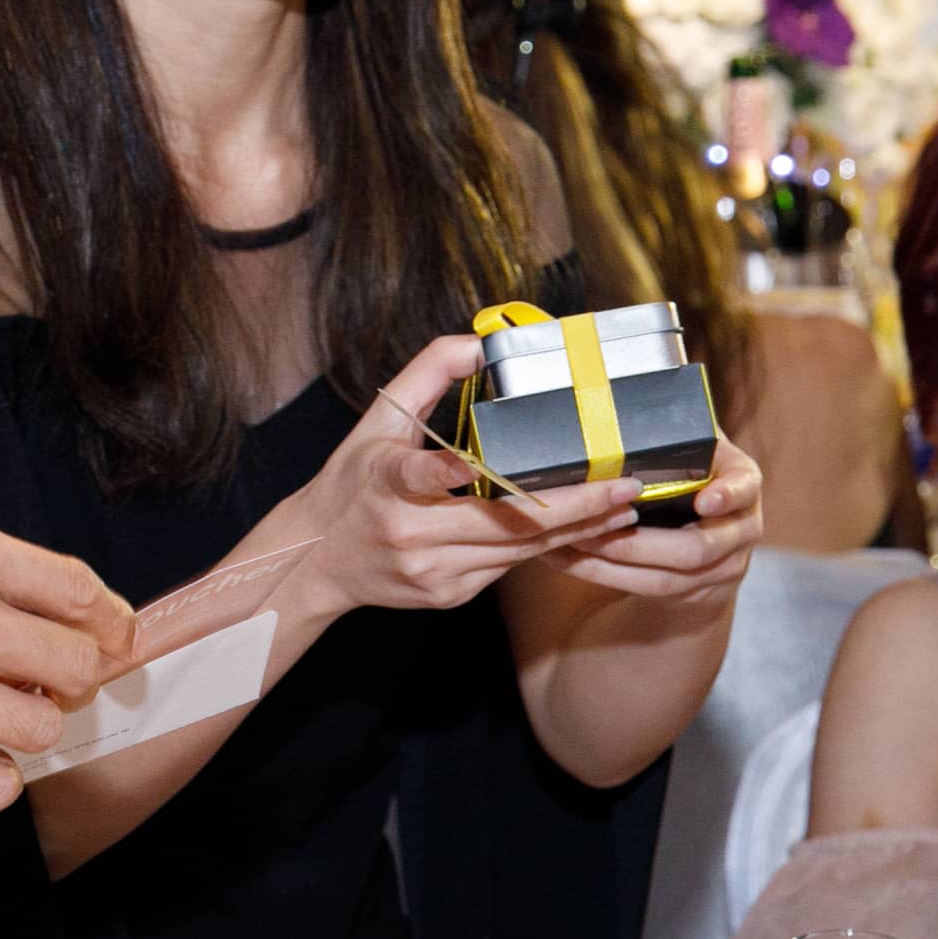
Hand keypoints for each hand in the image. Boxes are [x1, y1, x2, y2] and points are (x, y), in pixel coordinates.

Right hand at [281, 337, 647, 621]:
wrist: (315, 560)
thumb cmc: (351, 482)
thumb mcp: (376, 422)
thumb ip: (427, 374)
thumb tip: (480, 342)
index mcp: (383, 483)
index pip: (413, 476)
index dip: (445, 471)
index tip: (469, 463)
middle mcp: (408, 533)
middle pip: (501, 525)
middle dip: (571, 508)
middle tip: (622, 487)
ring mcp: (431, 571)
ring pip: (517, 552)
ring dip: (575, 530)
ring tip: (621, 507)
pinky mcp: (448, 595)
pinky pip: (509, 570)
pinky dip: (547, 547)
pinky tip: (584, 530)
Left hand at [535, 432, 764, 608]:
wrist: (707, 523)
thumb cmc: (687, 465)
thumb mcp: (690, 443)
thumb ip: (670, 428)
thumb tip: (613, 391)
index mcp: (741, 482)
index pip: (743, 487)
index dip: (727, 495)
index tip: (705, 499)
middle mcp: (741, 528)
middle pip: (697, 548)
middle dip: (637, 542)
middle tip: (591, 527)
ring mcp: (724, 565)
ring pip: (666, 578)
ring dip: (610, 563)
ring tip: (565, 544)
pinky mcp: (696, 591)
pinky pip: (647, 589)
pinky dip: (603, 574)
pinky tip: (566, 558)